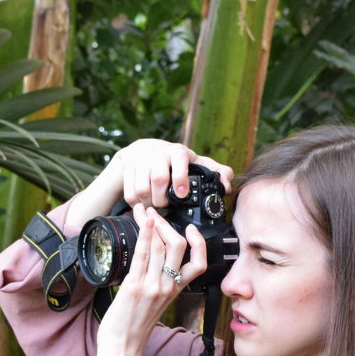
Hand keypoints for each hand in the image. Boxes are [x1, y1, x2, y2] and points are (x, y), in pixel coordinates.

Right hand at [66, 140, 233, 229]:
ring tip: (155, 206)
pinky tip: (143, 204)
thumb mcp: (194, 162)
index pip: (179, 161)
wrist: (141, 149)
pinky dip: (136, 203)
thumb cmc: (173, 160)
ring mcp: (141, 159)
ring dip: (149, 201)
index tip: (182, 194)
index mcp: (177, 152)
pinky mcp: (127, 166)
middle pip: (158, 178)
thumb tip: (227, 186)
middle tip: (166, 205)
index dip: (180, 177)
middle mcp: (158, 152)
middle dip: (163, 197)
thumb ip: (214, 172)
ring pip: (142, 187)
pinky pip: (129, 192)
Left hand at [95, 205, 208, 354]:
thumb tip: (149, 264)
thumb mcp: (154, 305)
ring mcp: (153, 286)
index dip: (199, 243)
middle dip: (166, 224)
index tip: (190, 228)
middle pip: (178, 247)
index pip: (199, 264)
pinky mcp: (135, 286)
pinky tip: (141, 222)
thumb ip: (158, 284)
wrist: (122, 347)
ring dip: (151, 223)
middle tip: (154, 212)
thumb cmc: (133, 328)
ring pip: (159, 245)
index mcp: (175, 291)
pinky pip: (142, 254)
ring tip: (142, 211)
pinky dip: (143, 233)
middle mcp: (167, 287)